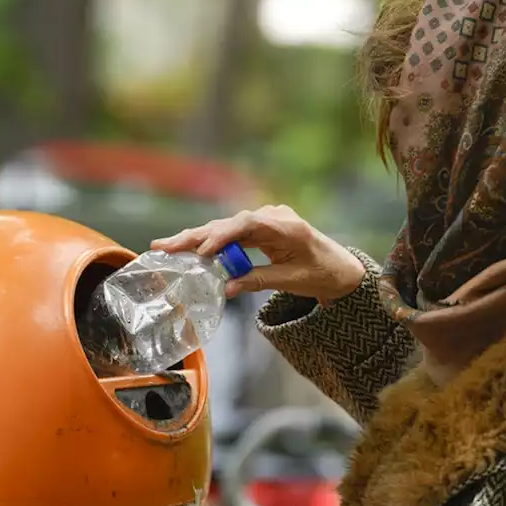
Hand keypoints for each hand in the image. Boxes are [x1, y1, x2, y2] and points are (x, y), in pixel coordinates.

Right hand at [151, 205, 365, 304]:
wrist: (340, 269)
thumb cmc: (322, 274)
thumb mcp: (292, 281)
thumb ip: (258, 281)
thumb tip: (225, 288)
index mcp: (285, 226)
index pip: (247, 225)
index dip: (221, 236)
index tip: (202, 251)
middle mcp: (273, 217)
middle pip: (229, 224)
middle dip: (195, 236)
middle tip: (164, 246)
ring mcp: (265, 221)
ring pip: (225, 228)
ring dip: (196, 238)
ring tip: (165, 247)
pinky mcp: (260, 229)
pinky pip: (231, 234)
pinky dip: (210, 242)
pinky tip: (187, 248)